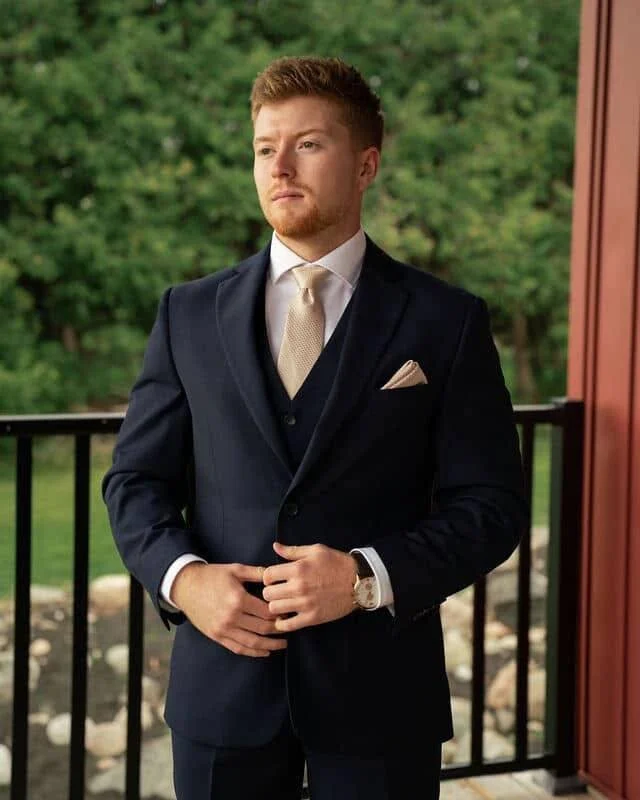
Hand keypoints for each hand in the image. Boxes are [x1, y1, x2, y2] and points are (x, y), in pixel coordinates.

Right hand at [171, 562, 287, 656]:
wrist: (186, 586)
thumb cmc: (212, 575)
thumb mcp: (235, 569)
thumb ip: (256, 573)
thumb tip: (275, 575)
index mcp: (238, 599)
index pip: (266, 612)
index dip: (280, 613)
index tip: (289, 612)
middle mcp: (231, 617)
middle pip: (262, 628)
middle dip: (279, 629)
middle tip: (290, 627)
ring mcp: (223, 629)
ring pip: (252, 642)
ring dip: (270, 645)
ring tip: (283, 644)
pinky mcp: (217, 636)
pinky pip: (238, 648)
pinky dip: (253, 652)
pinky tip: (264, 652)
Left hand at [262, 542, 356, 631]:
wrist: (358, 581)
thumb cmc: (337, 563)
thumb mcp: (316, 550)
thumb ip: (293, 551)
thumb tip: (275, 547)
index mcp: (298, 569)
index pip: (267, 575)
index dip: (268, 577)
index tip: (274, 578)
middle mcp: (299, 587)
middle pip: (267, 594)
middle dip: (270, 591)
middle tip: (278, 591)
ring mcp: (305, 604)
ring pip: (274, 609)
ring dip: (276, 606)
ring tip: (283, 603)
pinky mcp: (312, 618)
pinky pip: (287, 625)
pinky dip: (282, 623)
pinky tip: (286, 617)